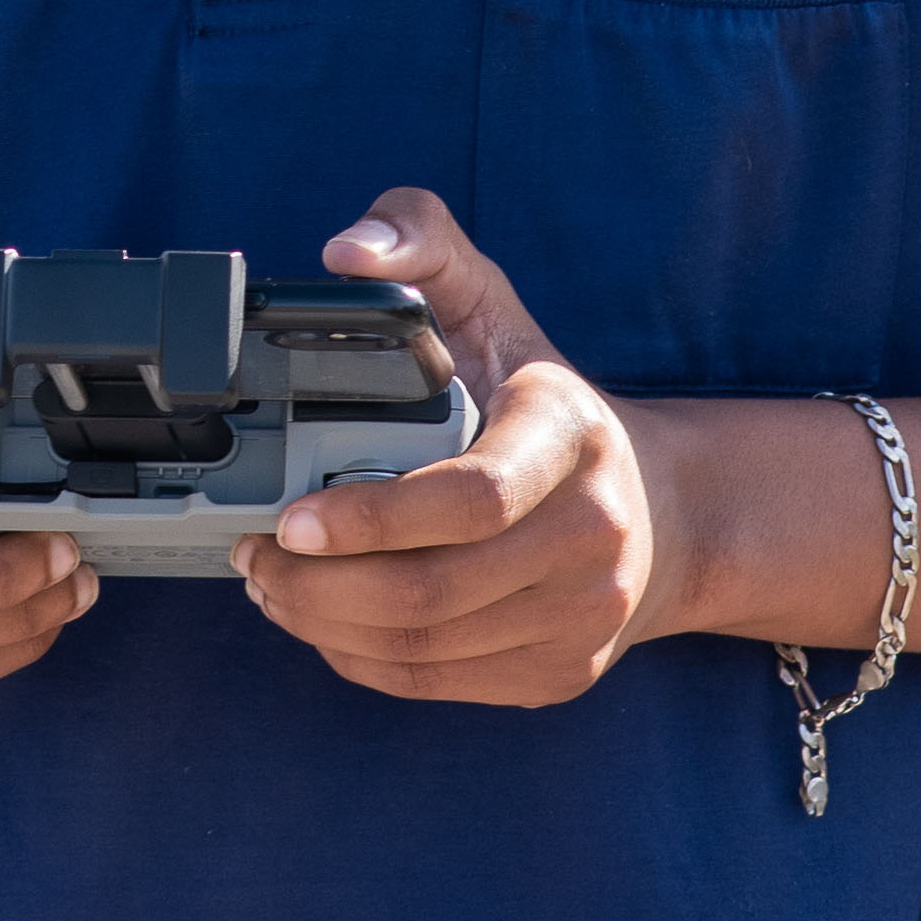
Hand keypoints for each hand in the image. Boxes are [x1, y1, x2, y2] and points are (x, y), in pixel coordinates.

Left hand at [242, 185, 674, 705]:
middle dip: (316, 583)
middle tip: (254, 552)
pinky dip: (360, 657)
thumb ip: (416, 239)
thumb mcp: (490, 299)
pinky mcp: (561, 672)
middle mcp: (593, 535)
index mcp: (571, 435)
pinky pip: (435, 680)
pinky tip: (322, 620)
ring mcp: (584, 617)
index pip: (471, 498)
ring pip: (423, 646)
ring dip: (323, 624)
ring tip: (272, 583)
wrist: (666, 514)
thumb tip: (344, 253)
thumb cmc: (546, 400)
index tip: (289, 516)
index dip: (369, 518)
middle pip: (432, 591)